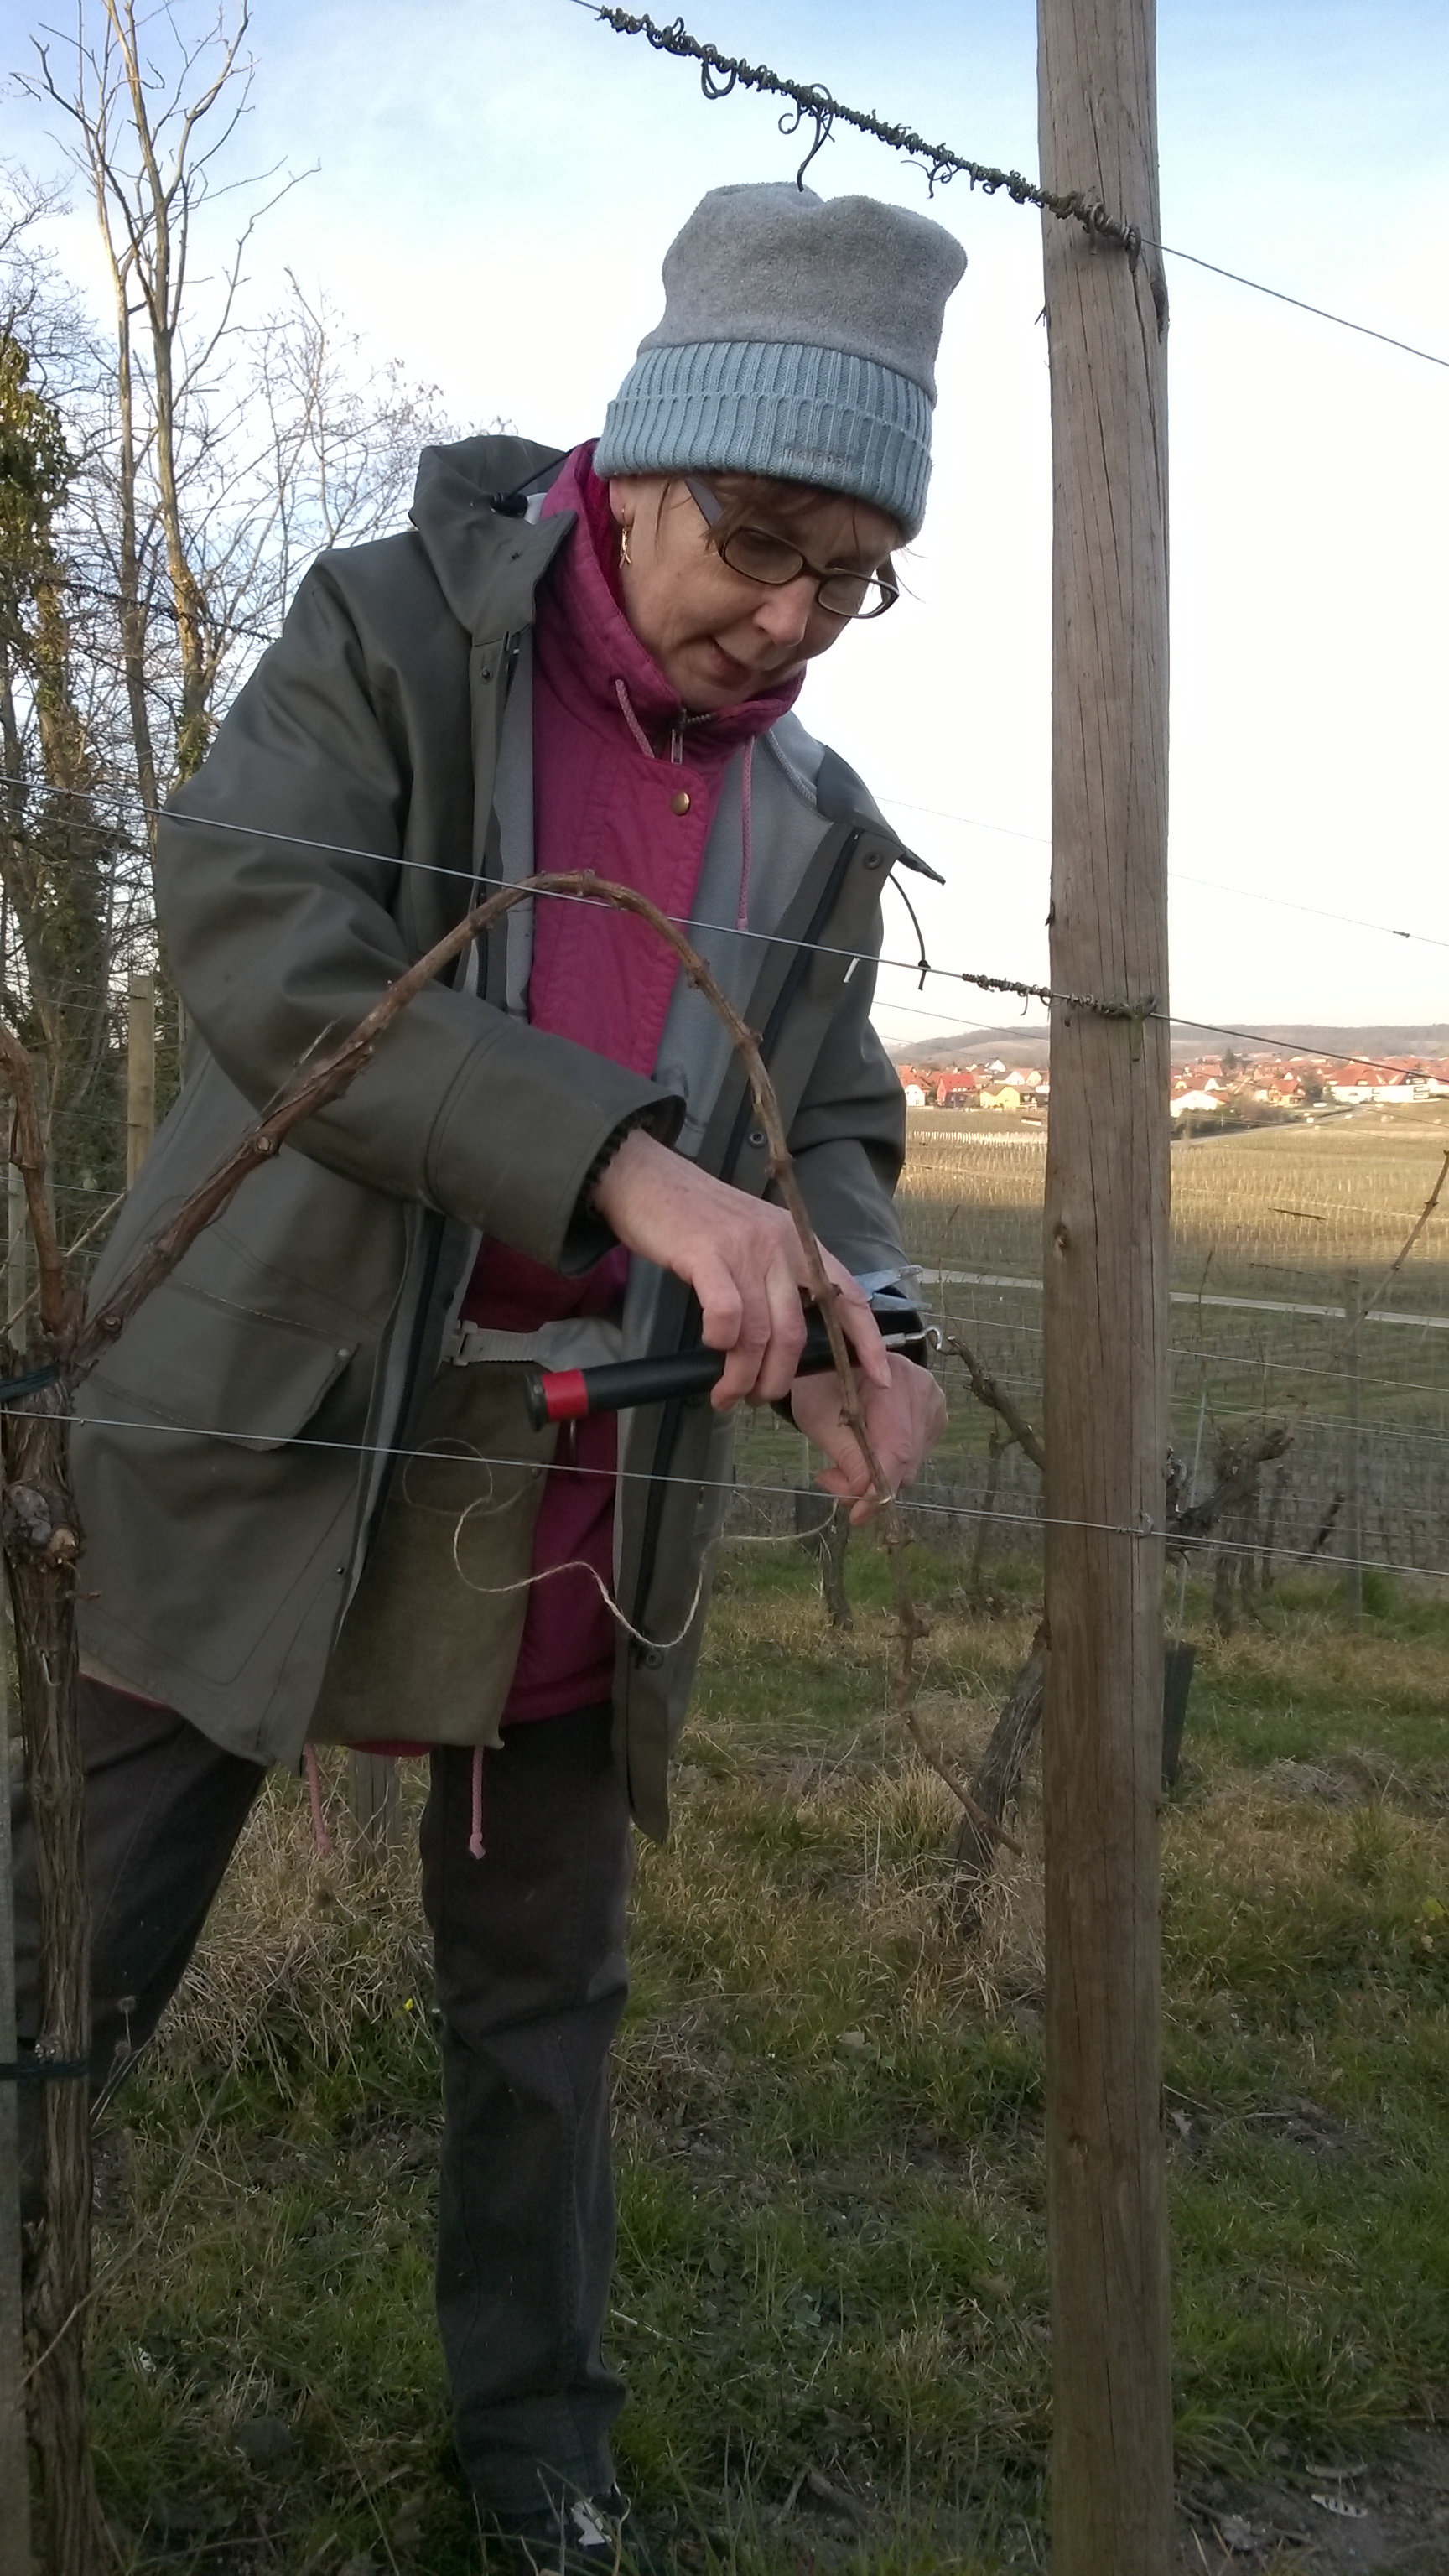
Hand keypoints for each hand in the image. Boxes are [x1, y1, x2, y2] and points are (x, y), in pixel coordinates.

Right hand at [591, 1128, 891, 1409]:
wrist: (649, 1178)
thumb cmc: (701, 1218)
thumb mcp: (758, 1238)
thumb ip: (778, 1279)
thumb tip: (787, 1339)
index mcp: (801, 1245)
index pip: (848, 1298)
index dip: (867, 1342)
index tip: (879, 1378)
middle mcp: (781, 1246)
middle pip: (795, 1334)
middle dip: (777, 1380)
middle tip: (754, 1398)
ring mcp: (745, 1249)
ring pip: (760, 1334)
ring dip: (742, 1376)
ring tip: (726, 1394)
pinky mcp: (707, 1254)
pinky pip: (727, 1314)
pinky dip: (721, 1340)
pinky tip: (711, 1347)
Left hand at [789, 1354, 947, 1526]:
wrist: (837, 1356)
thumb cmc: (822, 1383)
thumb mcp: (820, 1418)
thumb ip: (845, 1458)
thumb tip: (863, 1498)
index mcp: (892, 1379)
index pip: (895, 1446)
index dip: (878, 1486)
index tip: (856, 1516)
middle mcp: (923, 1389)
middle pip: (906, 1459)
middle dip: (871, 1485)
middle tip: (836, 1485)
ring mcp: (935, 1401)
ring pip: (913, 1462)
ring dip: (880, 1477)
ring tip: (846, 1466)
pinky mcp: (936, 1415)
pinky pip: (918, 1454)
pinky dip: (892, 1464)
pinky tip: (869, 1452)